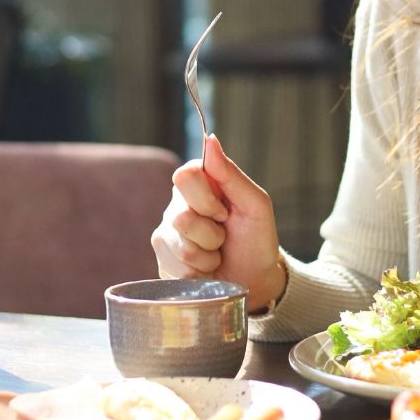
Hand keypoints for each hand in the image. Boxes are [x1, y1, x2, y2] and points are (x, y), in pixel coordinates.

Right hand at [151, 135, 285, 309]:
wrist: (254, 279)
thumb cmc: (256, 238)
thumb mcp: (255, 204)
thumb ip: (231, 174)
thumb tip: (210, 139)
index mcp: (200, 184)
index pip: (184, 176)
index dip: (205, 199)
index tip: (224, 212)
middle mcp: (177, 205)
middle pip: (180, 216)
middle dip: (211, 234)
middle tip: (224, 237)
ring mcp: (167, 234)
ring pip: (178, 245)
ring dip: (207, 255)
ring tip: (217, 254)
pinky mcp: (162, 260)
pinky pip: (174, 267)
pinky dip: (198, 271)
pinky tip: (206, 269)